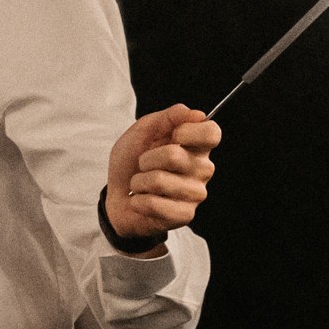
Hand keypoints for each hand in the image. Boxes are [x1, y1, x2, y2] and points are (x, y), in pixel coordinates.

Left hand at [105, 105, 218, 242]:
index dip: (188, 131)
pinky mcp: (185, 215)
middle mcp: (202, 169)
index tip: (172, 135)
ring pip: (159, 180)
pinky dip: (138, 202)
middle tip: (144, 165)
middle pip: (174, 156)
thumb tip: (191, 112)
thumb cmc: (131, 164)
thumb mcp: (142, 133)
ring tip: (142, 185)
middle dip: (146, 159)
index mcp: (196, 146)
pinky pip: (154, 204)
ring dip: (139, 182)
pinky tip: (143, 202)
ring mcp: (196, 193)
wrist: (116, 197)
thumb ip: (165, 118)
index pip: (212, 132)